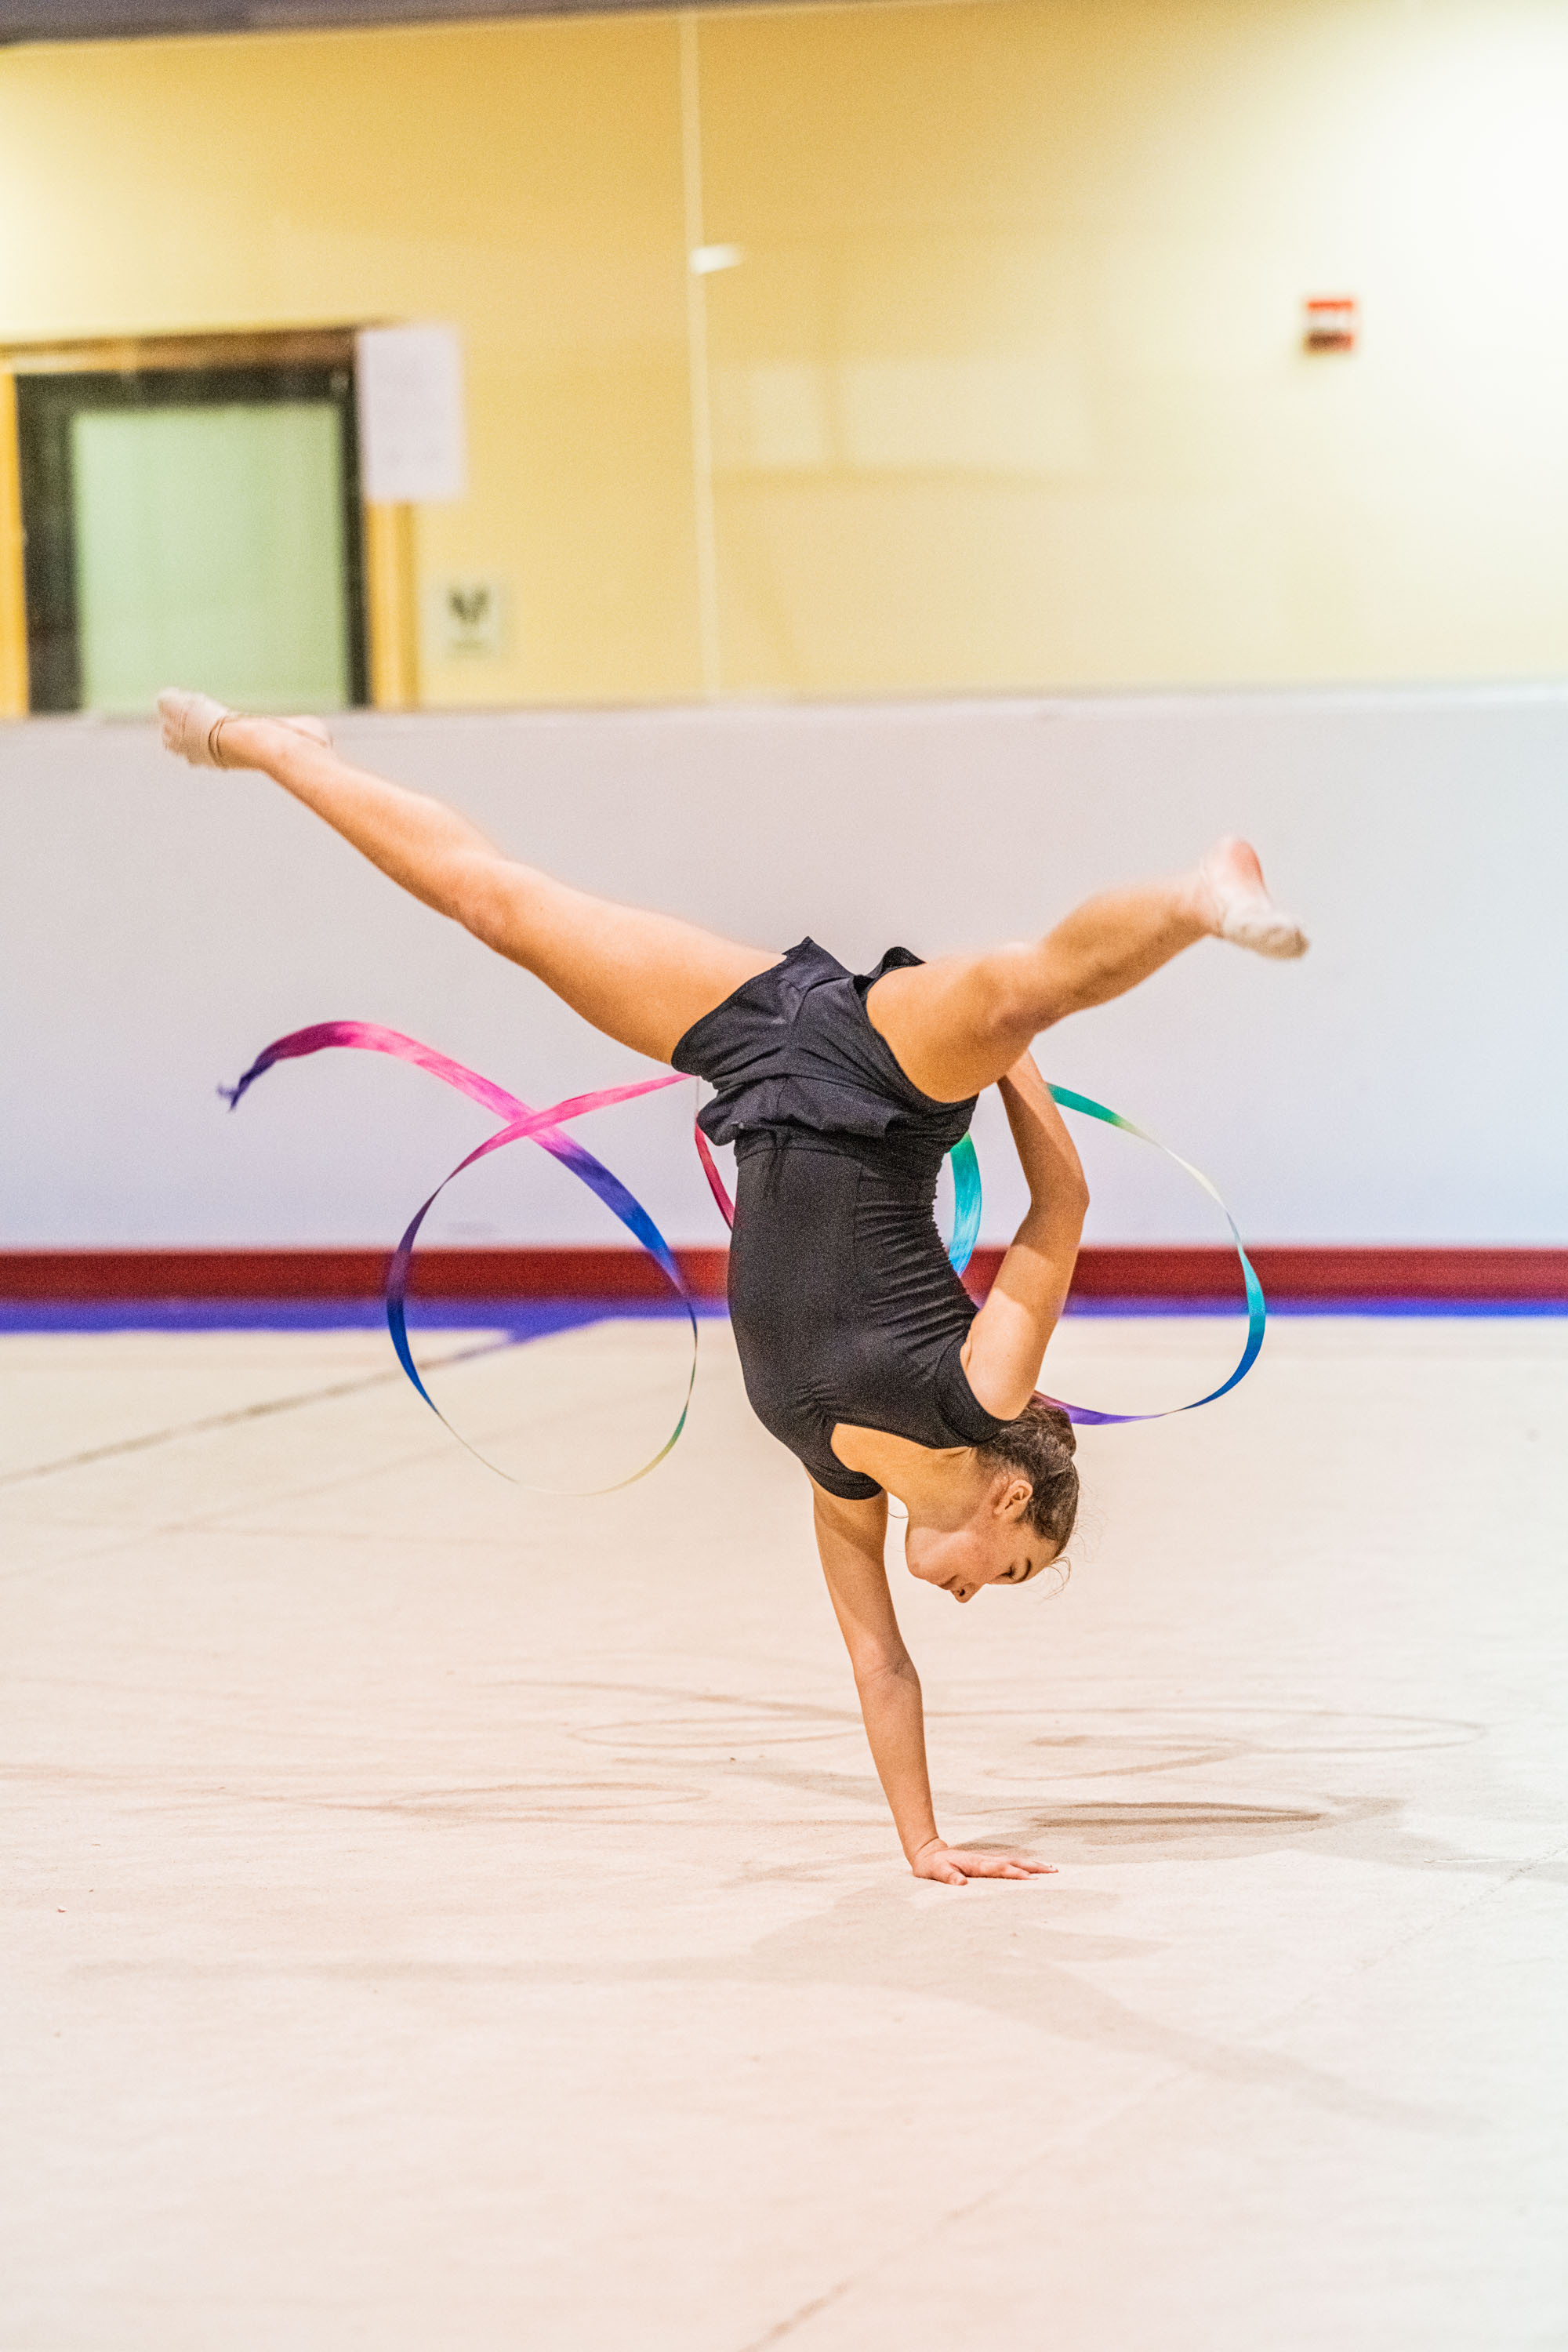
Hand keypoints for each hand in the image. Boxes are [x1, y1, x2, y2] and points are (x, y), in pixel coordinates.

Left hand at [910, 1838, 1055, 1884]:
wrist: (931, 1854)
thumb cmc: (934, 1867)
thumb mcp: (937, 1872)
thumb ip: (949, 1877)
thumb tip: (962, 1882)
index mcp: (976, 1864)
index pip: (1000, 1869)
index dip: (1015, 1874)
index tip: (1031, 1879)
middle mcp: (986, 1861)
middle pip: (1014, 1863)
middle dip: (1034, 1867)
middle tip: (1054, 1872)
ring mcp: (989, 1860)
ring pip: (1015, 1862)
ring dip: (1034, 1865)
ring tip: (1053, 1869)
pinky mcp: (989, 1863)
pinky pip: (1011, 1864)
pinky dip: (1025, 1866)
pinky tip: (1035, 1869)